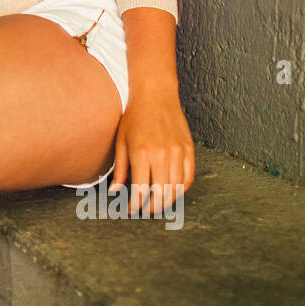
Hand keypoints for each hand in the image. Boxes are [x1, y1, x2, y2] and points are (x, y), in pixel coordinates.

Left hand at [109, 82, 194, 215]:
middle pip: (161, 194)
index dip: (136, 205)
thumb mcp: (121, 141)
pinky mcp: (189, 149)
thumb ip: (120, 168)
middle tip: (146, 211)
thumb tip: (116, 191)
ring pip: (176, 188)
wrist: (155, 94)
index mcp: (142, 153)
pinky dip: (182, 189)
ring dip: (168, 201)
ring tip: (159, 204)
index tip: (132, 209)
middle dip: (153, 207)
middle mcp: (161, 154)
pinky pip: (189, 177)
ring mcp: (178, 152)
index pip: (141, 190)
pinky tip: (173, 191)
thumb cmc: (134, 117)